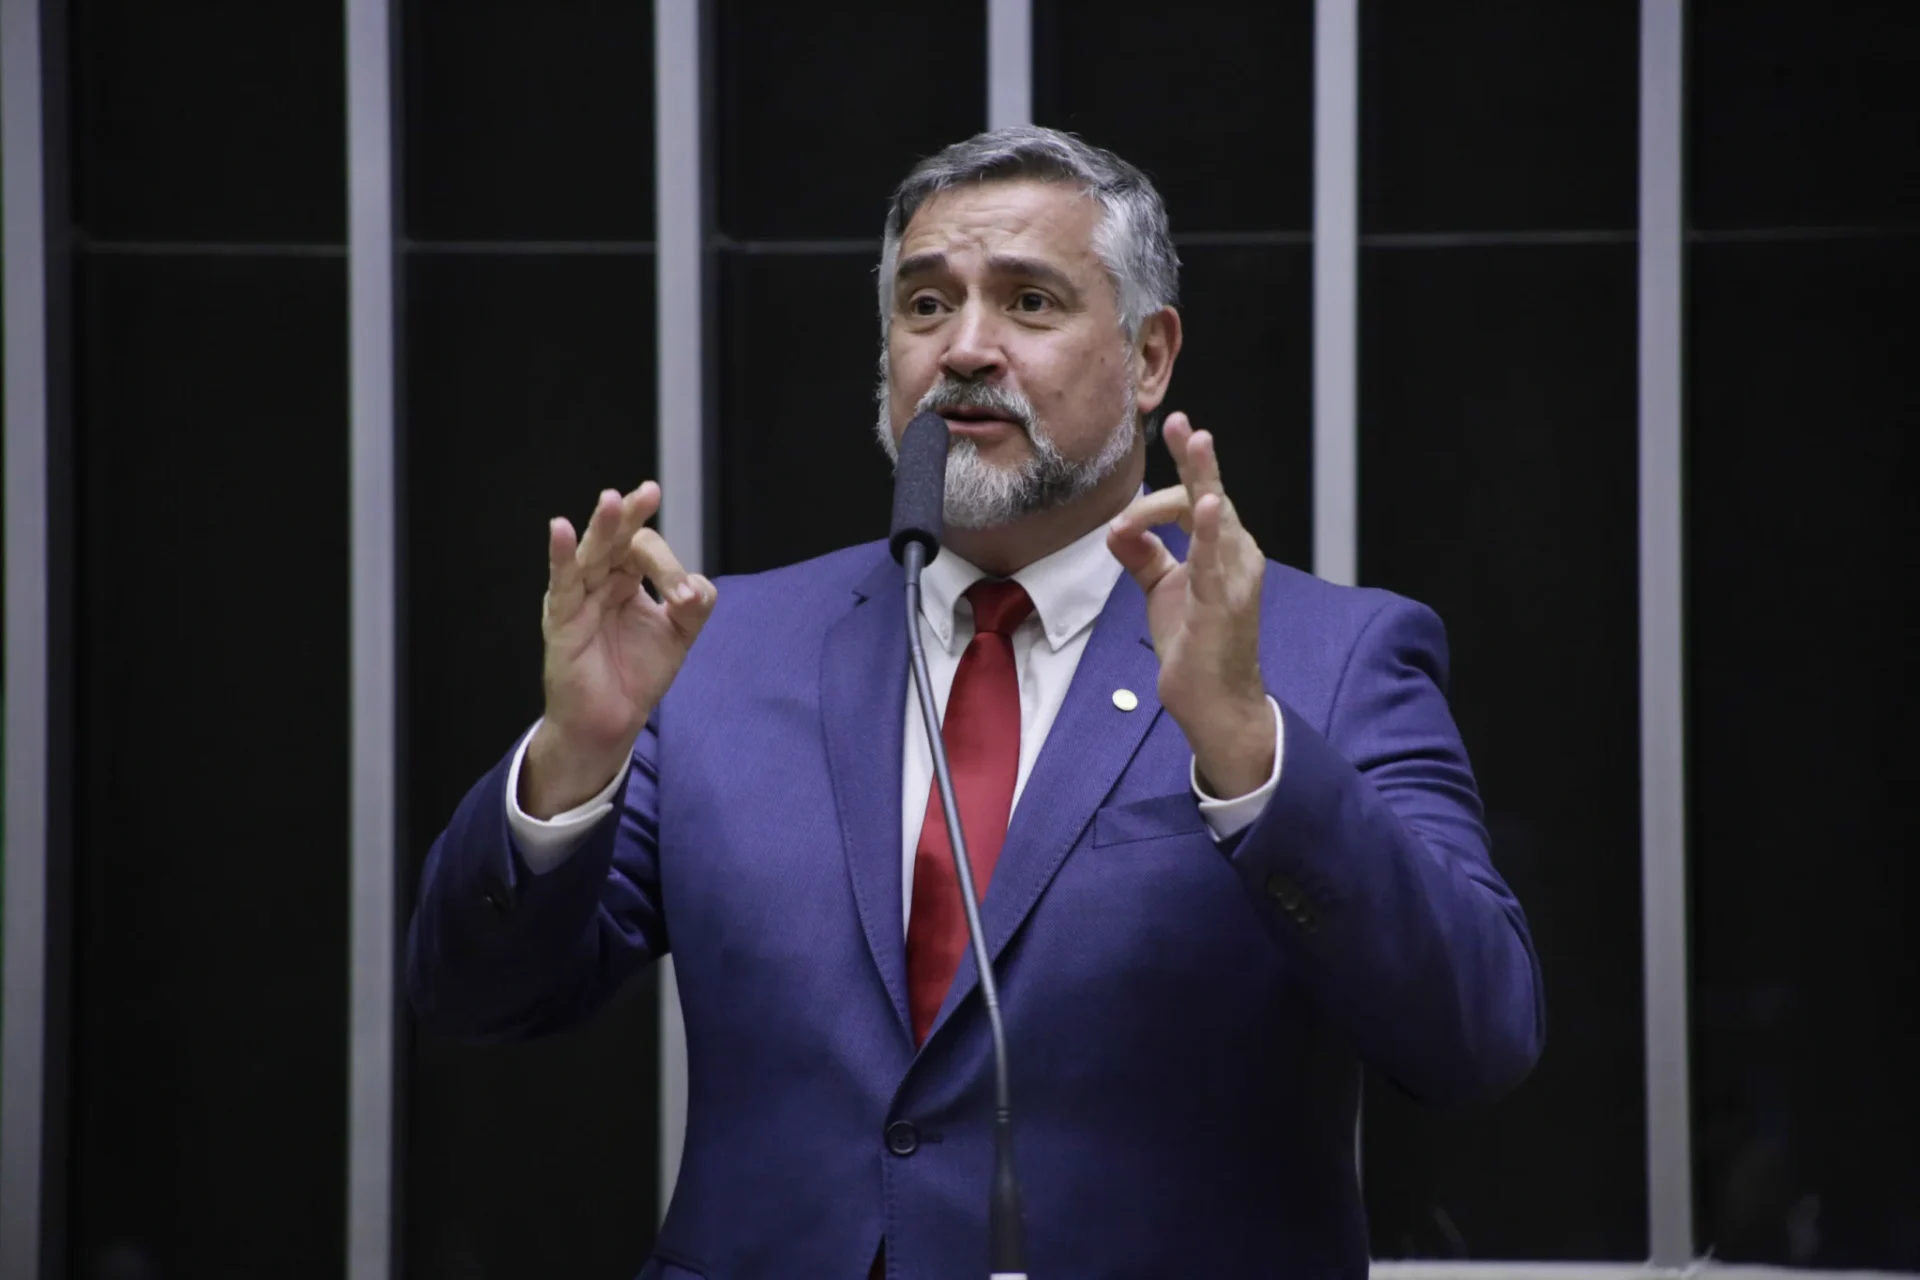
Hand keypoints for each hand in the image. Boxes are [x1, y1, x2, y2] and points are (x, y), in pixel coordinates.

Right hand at [523, 482, 716, 816]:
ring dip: (602, 527)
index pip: (646, 553)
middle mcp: (601, 581)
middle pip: (616, 540)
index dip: (669, 569)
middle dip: (632, 516)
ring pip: (590, 554)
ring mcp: (579, 597)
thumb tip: (694, 588)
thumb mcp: (678, 635)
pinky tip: (559, 529)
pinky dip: (560, 556)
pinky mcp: (561, 619)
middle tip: (649, 492)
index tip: (683, 599)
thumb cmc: (637, 673)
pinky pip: (561, 583)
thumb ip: (693, 607)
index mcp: (627, 579)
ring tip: (612, 500)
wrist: (613, 720)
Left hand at [1106, 414, 1274, 798]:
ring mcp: (1234, 578)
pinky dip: (1212, 531)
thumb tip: (1116, 527)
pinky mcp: (1223, 604)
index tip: (1121, 525)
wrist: (1214, 703)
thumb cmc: (1196, 646)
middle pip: (1211, 495)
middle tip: (1180, 422)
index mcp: (1223, 550)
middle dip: (1194, 457)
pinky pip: (1216, 561)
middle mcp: (1237, 556)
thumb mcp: (1162, 589)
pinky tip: (1210, 504)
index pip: (1191, 504)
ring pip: (1217, 516)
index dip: (1153, 505)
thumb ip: (1143, 555)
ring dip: (1203, 477)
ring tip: (1196, 439)